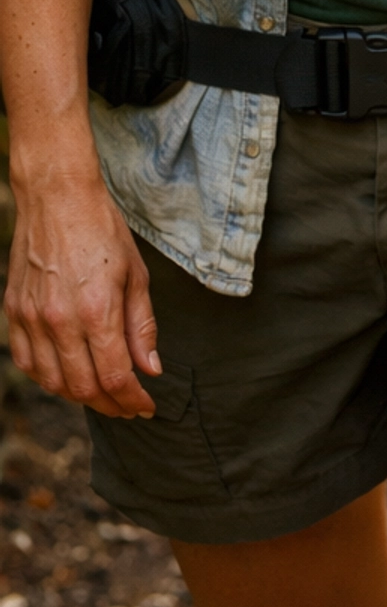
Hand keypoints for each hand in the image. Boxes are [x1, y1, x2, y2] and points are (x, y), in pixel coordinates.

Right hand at [5, 165, 159, 416]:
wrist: (57, 198)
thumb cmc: (103, 231)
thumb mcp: (135, 274)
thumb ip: (142, 326)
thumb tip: (151, 368)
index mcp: (97, 310)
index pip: (115, 376)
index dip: (132, 400)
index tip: (146, 407)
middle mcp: (61, 321)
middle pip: (83, 387)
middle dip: (110, 404)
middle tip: (128, 406)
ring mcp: (32, 319)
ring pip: (53, 382)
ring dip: (79, 395)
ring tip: (101, 392)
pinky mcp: (14, 313)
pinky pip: (27, 362)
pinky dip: (48, 378)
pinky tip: (66, 374)